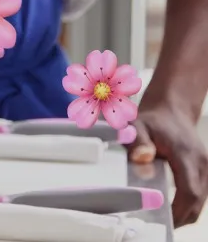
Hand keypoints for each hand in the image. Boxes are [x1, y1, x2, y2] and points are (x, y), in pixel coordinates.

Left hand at [132, 101, 207, 224]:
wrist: (171, 113)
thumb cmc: (154, 121)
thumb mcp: (137, 126)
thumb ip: (137, 141)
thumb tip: (142, 157)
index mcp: (186, 154)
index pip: (189, 191)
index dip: (178, 210)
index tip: (164, 220)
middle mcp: (202, 163)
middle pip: (197, 201)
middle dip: (180, 217)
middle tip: (159, 225)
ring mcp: (206, 168)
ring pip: (201, 201)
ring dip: (185, 213)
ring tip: (163, 220)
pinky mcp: (205, 172)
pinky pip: (200, 196)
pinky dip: (188, 205)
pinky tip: (172, 210)